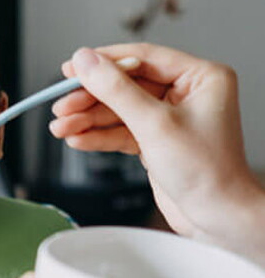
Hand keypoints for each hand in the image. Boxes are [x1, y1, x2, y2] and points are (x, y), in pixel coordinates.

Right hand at [49, 43, 264, 258]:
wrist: (217, 218)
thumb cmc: (207, 172)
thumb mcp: (154, 124)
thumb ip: (116, 90)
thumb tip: (85, 60)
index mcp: (200, 77)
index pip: (141, 58)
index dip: (103, 62)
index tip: (71, 69)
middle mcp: (185, 93)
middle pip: (125, 85)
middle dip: (90, 98)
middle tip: (61, 106)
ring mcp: (168, 117)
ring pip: (118, 110)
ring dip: (88, 120)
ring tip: (61, 127)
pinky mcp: (155, 140)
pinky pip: (120, 131)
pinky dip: (98, 136)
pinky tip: (78, 139)